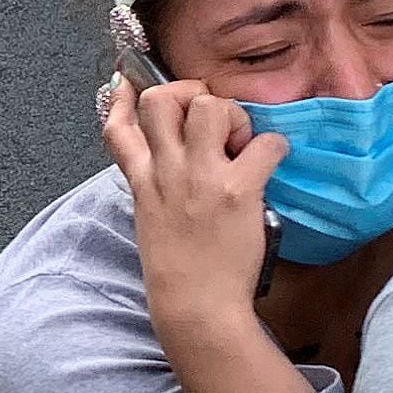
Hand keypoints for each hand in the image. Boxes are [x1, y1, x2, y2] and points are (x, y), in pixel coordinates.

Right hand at [102, 79, 284, 348]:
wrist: (196, 308)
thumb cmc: (179, 271)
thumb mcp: (152, 221)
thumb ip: (156, 186)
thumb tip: (173, 161)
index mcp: (143, 182)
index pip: (118, 126)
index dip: (124, 97)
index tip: (131, 85)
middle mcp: (167, 172)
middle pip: (162, 100)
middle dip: (191, 95)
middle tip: (212, 120)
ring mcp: (200, 178)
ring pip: (209, 106)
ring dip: (233, 116)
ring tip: (240, 144)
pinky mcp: (237, 191)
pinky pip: (264, 142)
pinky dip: (274, 147)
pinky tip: (271, 163)